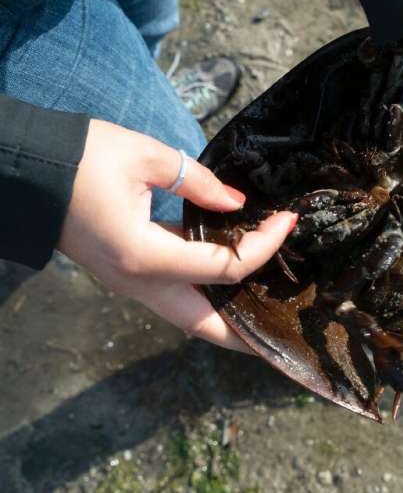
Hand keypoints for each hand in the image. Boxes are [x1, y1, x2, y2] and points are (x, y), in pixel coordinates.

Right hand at [58, 119, 297, 352]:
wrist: (26, 171)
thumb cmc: (79, 159)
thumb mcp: (145, 157)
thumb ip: (199, 182)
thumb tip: (236, 203)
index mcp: (146, 257)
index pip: (226, 268)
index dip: (265, 246)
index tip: (287, 221)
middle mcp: (141, 283)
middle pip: (207, 327)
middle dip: (250, 335)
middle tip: (285, 329)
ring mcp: (132, 284)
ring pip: (191, 318)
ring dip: (229, 319)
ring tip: (267, 309)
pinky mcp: (129, 274)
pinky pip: (176, 297)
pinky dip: (208, 296)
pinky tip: (232, 280)